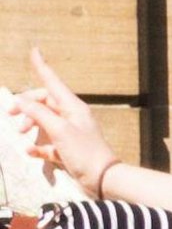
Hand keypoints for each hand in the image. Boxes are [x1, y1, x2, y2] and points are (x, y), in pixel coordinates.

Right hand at [9, 55, 112, 192]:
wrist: (103, 179)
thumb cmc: (84, 152)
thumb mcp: (59, 130)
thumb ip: (40, 114)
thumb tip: (22, 101)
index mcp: (73, 107)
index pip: (53, 82)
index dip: (42, 66)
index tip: (34, 50)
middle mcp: (72, 117)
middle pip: (44, 102)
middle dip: (27, 105)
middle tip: (10, 114)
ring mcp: (70, 133)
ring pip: (44, 122)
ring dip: (30, 125)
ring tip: (21, 134)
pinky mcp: (68, 150)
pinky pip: (48, 144)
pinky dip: (38, 146)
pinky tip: (30, 152)